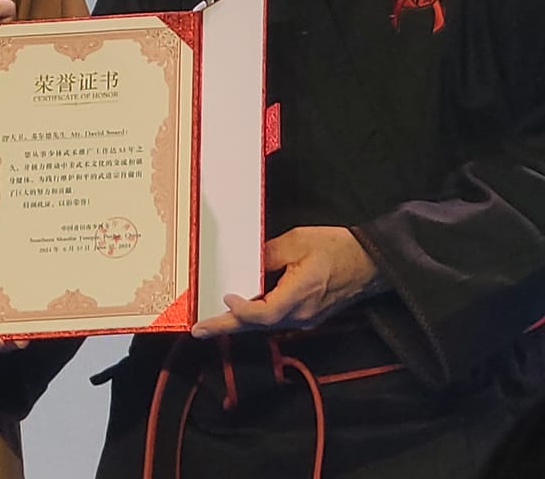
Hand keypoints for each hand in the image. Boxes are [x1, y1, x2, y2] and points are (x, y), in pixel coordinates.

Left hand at [190, 226, 385, 337]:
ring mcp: (307, 317)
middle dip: (227, 326)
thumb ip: (267, 254)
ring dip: (239, 323)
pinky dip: (255, 317)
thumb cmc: (338, 249)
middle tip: (199, 329)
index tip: (226, 298)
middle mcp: (303, 313)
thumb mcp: (298, 242)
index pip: (266, 314)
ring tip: (211, 323)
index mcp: (301, 294)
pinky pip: (276, 319)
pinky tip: (239, 312)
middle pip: (259, 324)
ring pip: (266, 324)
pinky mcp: (308, 315)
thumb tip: (245, 263)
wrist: (372, 262)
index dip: (242, 310)